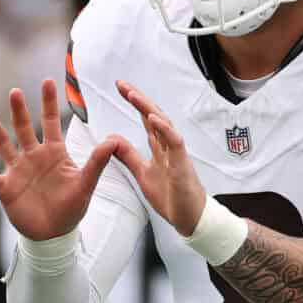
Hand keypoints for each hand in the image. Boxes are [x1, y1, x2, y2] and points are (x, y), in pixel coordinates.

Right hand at [0, 81, 132, 242]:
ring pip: (3, 145)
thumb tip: (114, 142)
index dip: (49, 103)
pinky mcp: (5, 188)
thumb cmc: (71, 208)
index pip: (50, 122)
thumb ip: (97, 163)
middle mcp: (33, 157)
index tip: (47, 81)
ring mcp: (17, 171)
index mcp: (54, 153)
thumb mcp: (86, 185)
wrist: (54, 234)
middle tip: (16, 92)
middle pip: (24, 128)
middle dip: (20, 110)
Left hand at [114, 80, 209, 235]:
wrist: (189, 218)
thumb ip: (129, 157)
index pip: (146, 119)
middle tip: (122, 85)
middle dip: (138, 99)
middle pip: (154, 116)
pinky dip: (164, 129)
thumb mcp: (143, 174)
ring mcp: (177, 154)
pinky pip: (175, 142)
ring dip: (149, 109)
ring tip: (133, 95)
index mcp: (160, 148)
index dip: (134, 103)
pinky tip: (153, 119)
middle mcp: (169, 146)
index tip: (121, 88)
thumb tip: (113, 141)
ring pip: (164, 124)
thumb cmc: (172, 196)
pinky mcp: (182, 165)